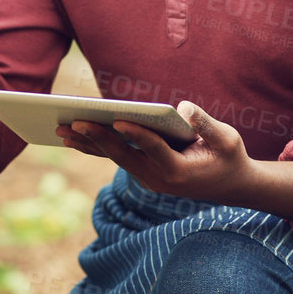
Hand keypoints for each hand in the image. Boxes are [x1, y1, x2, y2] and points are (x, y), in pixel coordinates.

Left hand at [55, 101, 251, 202]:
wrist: (231, 186)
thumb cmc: (229, 156)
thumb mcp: (227, 139)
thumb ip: (206, 124)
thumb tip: (183, 107)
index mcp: (180, 170)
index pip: (153, 149)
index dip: (135, 134)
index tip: (117, 120)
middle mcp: (159, 179)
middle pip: (123, 156)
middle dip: (97, 138)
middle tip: (72, 122)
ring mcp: (149, 179)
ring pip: (115, 159)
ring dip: (87, 144)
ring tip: (61, 129)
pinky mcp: (143, 174)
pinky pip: (117, 159)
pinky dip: (96, 147)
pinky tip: (76, 135)